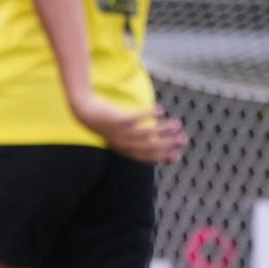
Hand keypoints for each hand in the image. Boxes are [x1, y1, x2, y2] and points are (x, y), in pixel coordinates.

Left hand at [69, 95, 187, 164]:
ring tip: (177, 123)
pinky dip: (150, 114)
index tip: (178, 155)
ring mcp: (120, 132)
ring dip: (164, 129)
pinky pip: (137, 118)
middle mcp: (123, 144)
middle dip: (168, 144)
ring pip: (147, 133)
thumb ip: (135, 139)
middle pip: (150, 147)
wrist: (85, 112)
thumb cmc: (106, 123)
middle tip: (183, 139)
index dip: (163, 157)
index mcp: (124, 150)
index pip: (147, 157)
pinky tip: (161, 110)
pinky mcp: (118, 120)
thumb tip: (155, 139)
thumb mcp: (120, 135)